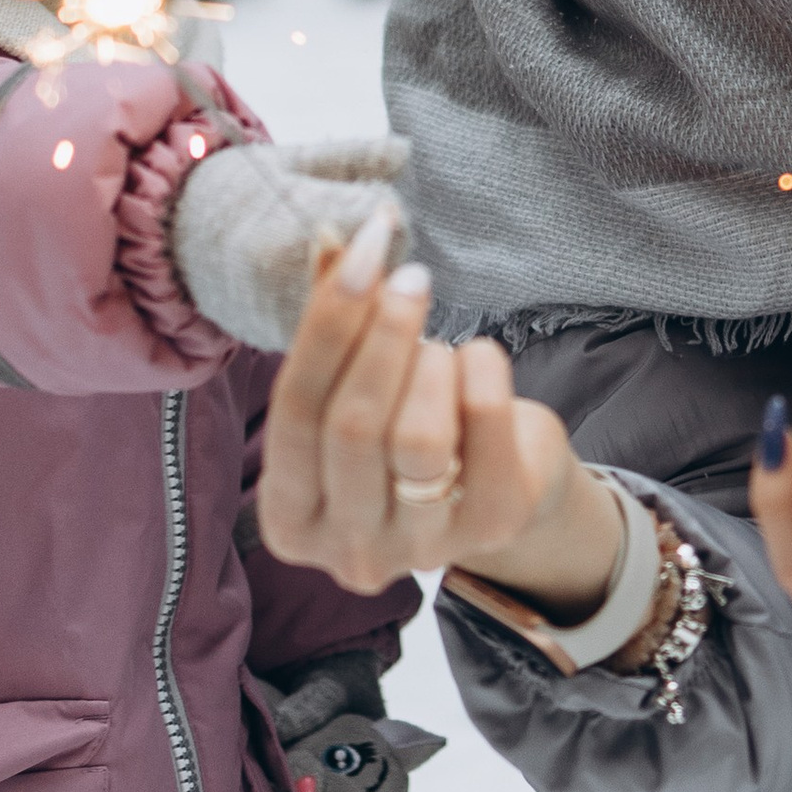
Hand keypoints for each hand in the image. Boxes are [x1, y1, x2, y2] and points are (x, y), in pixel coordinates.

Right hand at [254, 216, 628, 618]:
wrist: (502, 480)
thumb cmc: (406, 424)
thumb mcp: (354, 387)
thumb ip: (333, 326)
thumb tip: (335, 239)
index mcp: (290, 521)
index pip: (293, 413)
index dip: (325, 325)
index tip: (359, 253)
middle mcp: (348, 552)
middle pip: (352, 426)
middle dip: (382, 334)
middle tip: (411, 278)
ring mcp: (421, 548)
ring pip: (416, 436)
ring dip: (429, 363)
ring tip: (438, 350)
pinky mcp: (491, 526)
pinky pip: (483, 423)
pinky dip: (481, 368)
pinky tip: (476, 362)